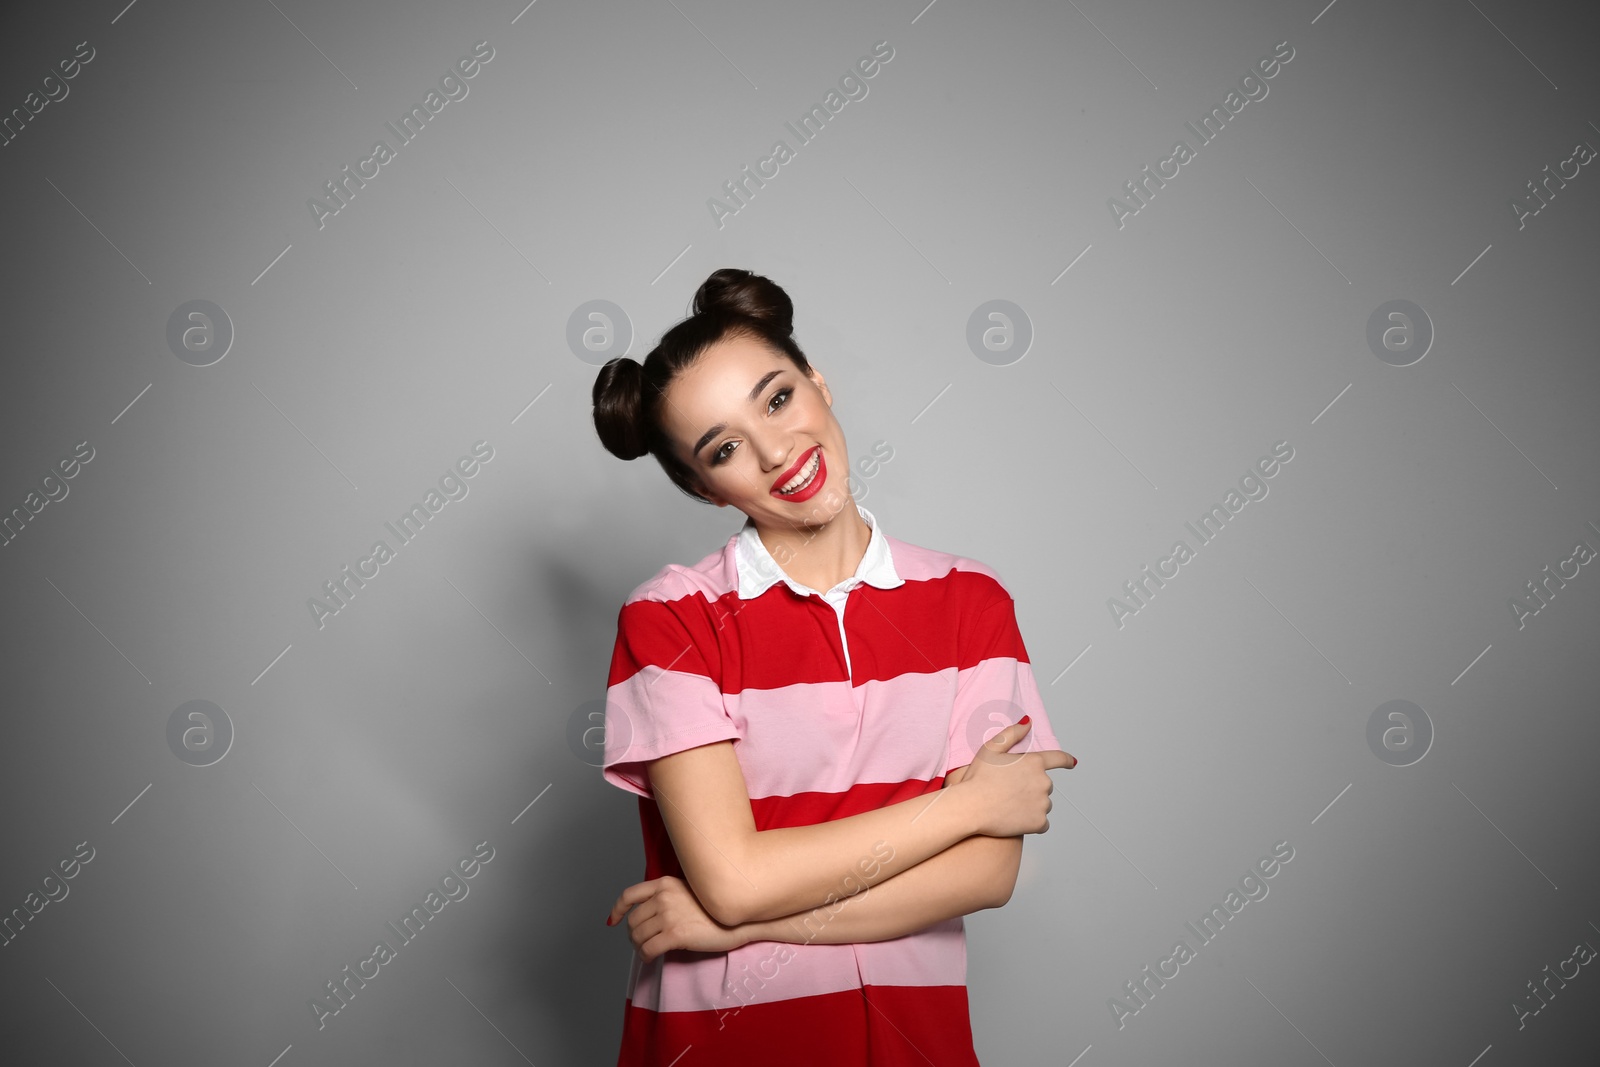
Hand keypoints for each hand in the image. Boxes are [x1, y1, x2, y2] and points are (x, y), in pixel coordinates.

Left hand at [606, 876, 747, 961]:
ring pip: (637, 936)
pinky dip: (645, 957)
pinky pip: (648, 950)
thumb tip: (649, 916)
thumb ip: (668, 897)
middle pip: (632, 921)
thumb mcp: (689, 891)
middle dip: (633, 935)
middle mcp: (664, 897)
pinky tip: (651, 959)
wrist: (738, 919)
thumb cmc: (716, 909)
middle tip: (642, 943)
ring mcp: (669, 915)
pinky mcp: (675, 934)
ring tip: (648, 951)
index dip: (618, 909)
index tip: (613, 920)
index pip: (630, 895)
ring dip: (639, 947)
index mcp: (665, 884)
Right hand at [952, 719, 1075, 837]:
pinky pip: (1042, 823)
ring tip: (1009, 806)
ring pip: (1043, 804)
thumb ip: (1012, 733)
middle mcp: (1043, 782)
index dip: (1066, 760)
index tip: (1072, 763)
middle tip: (1009, 791)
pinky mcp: (1039, 822)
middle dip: (1032, 787)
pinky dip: (1033, 823)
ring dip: (1031, 805)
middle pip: (1045, 785)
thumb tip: (1028, 722)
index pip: (1058, 758)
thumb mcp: (990, 748)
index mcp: (1034, 762)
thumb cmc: (977, 778)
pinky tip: (1016, 820)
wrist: (970, 808)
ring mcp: (1043, 803)